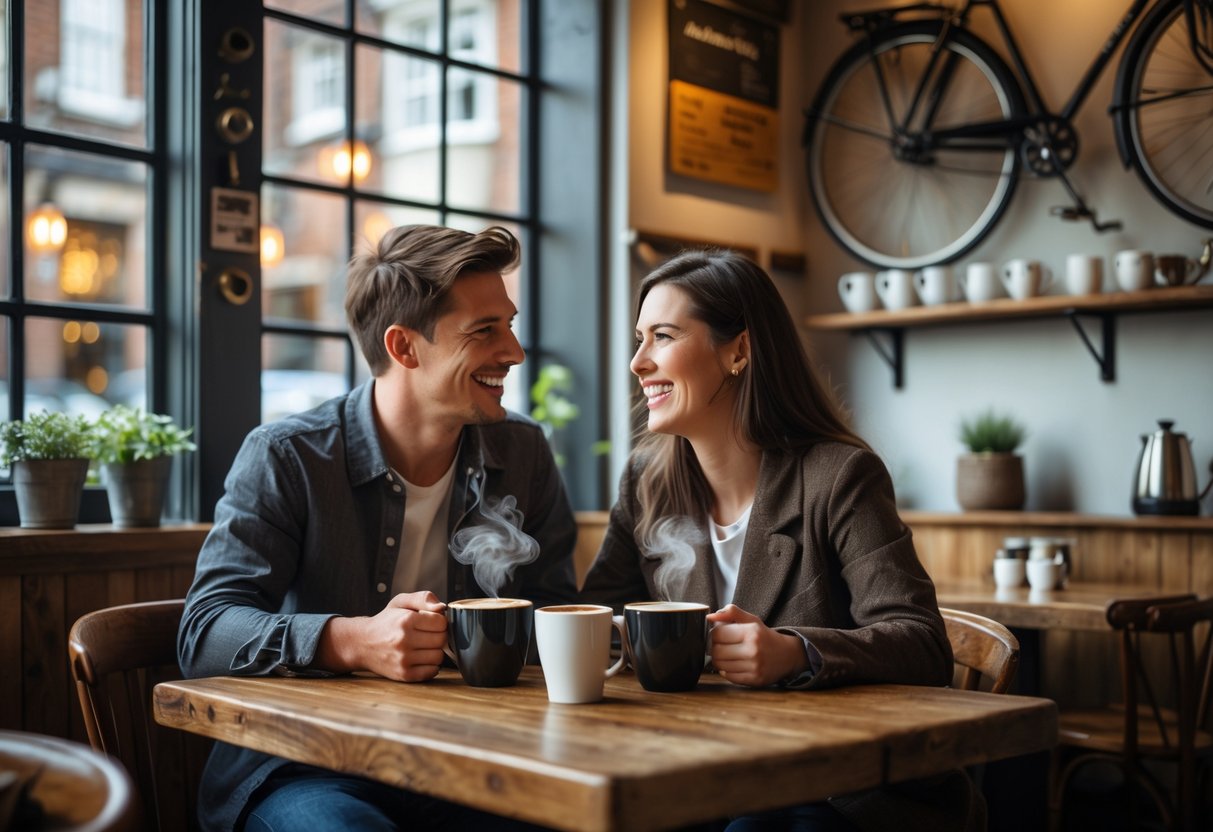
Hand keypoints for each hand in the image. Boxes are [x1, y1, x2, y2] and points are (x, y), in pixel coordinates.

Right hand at [317, 590, 447, 681]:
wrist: (362, 644)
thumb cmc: (386, 622)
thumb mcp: (400, 602)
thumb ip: (423, 598)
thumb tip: (441, 607)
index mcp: (405, 620)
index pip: (441, 623)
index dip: (438, 621)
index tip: (430, 622)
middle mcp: (404, 641)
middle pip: (441, 640)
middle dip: (438, 636)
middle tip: (427, 634)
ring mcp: (403, 659)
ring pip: (438, 657)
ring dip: (434, 651)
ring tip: (422, 646)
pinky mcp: (404, 674)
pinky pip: (432, 672)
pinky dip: (430, 666)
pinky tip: (420, 658)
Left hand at [706, 604, 806, 687]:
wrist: (787, 655)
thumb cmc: (764, 636)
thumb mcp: (751, 620)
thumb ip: (731, 613)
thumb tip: (710, 616)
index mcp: (751, 632)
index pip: (717, 634)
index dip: (714, 634)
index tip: (719, 635)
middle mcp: (753, 649)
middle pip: (716, 651)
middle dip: (715, 648)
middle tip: (722, 646)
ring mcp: (755, 666)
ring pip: (720, 665)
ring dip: (720, 661)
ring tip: (728, 655)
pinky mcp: (755, 680)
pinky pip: (729, 677)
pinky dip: (727, 671)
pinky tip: (734, 665)